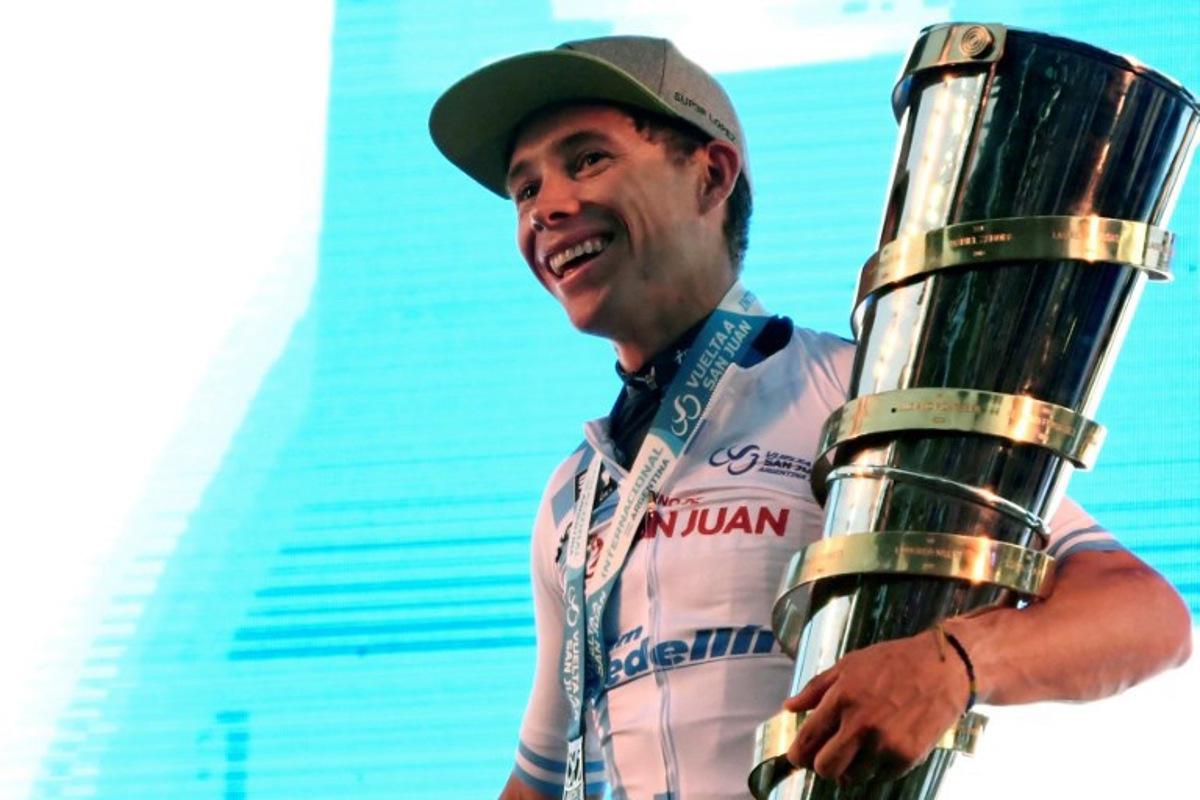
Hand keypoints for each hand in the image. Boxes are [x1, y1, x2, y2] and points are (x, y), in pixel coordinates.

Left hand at [782, 631, 969, 785]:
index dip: (797, 754)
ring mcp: (885, 743)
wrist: (943, 669)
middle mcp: (861, 724)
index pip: (807, 740)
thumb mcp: (849, 664)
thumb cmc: (893, 662)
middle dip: (822, 766)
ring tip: (859, 747)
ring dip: (851, 767)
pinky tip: (882, 746)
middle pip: (825, 768)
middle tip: (827, 757)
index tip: (798, 757)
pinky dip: (876, 767)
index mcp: (842, 698)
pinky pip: (880, 776)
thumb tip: (789, 707)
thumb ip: (816, 688)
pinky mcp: (907, 757)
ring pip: (852, 777)